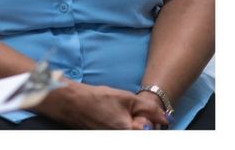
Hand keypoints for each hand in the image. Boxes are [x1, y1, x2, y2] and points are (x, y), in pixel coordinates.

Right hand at [34, 80, 168, 128]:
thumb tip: (166, 118)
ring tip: (120, 114)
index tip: (150, 116)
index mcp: (131, 132)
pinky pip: (123, 133)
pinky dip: (124, 127)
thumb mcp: (125, 98)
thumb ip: (148, 109)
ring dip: (133, 125)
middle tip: (135, 114)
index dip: (154, 122)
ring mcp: (114, 139)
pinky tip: (114, 117)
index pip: (153, 130)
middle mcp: (123, 139)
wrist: (72, 103)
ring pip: (133, 132)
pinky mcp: (107, 138)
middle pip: (143, 132)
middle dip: (143, 124)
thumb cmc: (97, 99)